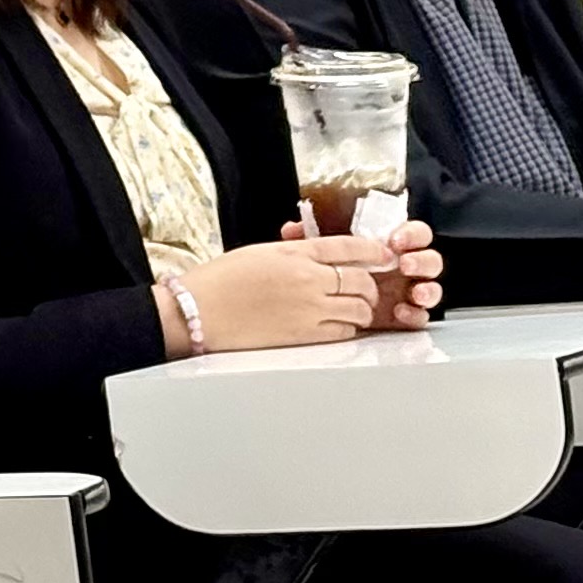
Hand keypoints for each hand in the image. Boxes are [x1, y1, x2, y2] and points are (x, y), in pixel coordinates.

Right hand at [171, 235, 388, 352]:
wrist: (199, 311)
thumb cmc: (221, 280)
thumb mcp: (260, 252)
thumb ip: (295, 253)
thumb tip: (322, 259)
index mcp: (295, 252)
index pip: (349, 247)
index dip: (373, 251)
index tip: (384, 255)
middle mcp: (308, 278)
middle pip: (362, 281)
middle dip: (370, 285)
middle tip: (367, 288)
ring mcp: (310, 308)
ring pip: (360, 309)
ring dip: (362, 308)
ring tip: (352, 309)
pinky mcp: (306, 335)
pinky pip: (345, 331)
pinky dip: (348, 327)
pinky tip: (336, 324)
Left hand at [278, 214, 443, 331]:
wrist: (325, 300)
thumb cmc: (330, 268)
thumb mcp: (321, 250)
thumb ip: (311, 237)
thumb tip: (292, 230)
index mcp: (391, 246)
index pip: (415, 233)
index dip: (411, 234)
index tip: (395, 240)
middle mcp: (404, 268)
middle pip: (430, 260)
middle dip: (422, 261)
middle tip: (405, 264)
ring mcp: (408, 292)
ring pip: (431, 288)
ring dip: (427, 289)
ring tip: (413, 292)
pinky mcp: (405, 316)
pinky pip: (420, 317)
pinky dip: (416, 315)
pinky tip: (401, 313)